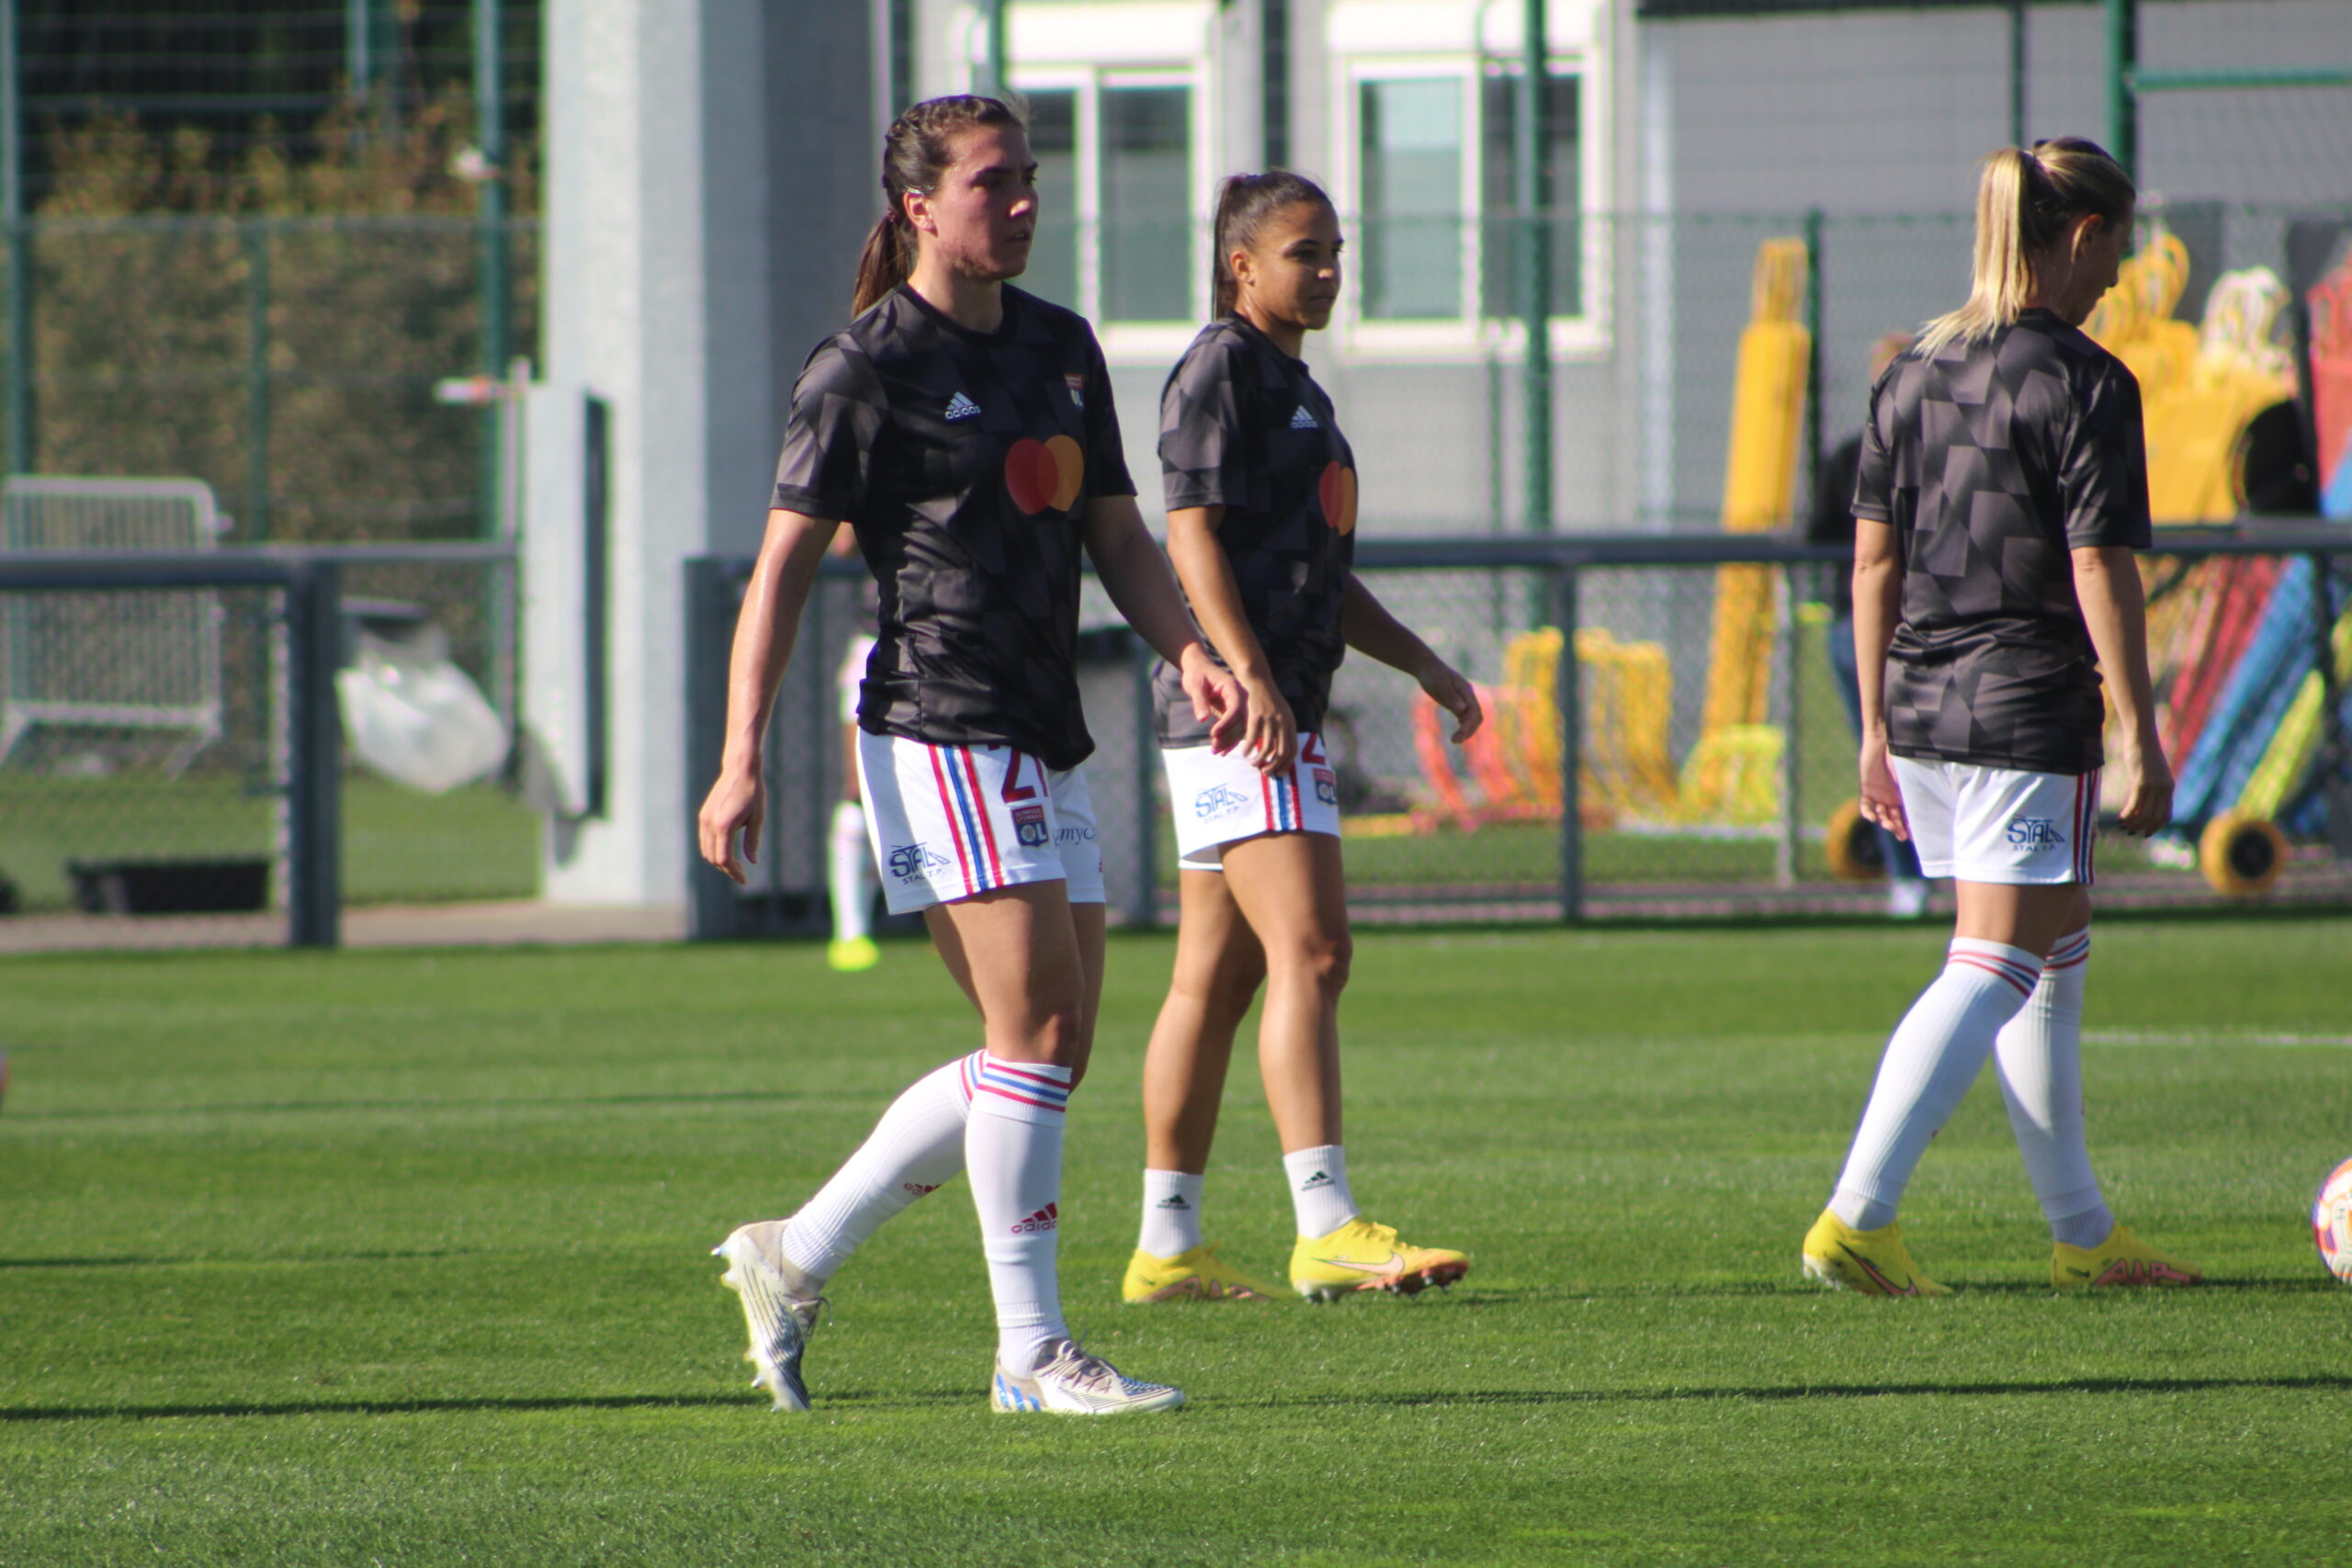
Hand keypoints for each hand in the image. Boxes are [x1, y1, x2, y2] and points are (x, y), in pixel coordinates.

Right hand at [697, 762, 765, 884]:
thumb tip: (752, 862)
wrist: (740, 769)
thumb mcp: (757, 818)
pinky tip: (727, 849)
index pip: (724, 859)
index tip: (744, 880)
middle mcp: (710, 824)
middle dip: (726, 869)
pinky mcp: (703, 814)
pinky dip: (714, 849)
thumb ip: (752, 841)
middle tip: (741, 873)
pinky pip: (705, 839)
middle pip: (713, 858)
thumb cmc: (753, 792)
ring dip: (718, 860)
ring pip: (706, 850)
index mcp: (724, 826)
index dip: (733, 872)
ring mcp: (704, 819)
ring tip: (734, 864)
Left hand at [1179, 644, 1248, 755]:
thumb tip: (1202, 719)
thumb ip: (1199, 701)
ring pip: (1240, 728)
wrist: (1199, 669)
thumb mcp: (1194, 685)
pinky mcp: (1234, 713)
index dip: (1227, 723)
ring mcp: (1239, 706)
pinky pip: (1236, 729)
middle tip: (1214, 748)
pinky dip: (1230, 741)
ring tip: (1215, 752)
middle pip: (1241, 721)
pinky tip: (1222, 752)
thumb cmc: (1196, 674)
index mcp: (1233, 687)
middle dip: (1228, 736)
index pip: (1236, 708)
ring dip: (1229, 741)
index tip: (1214, 734)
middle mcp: (1241, 697)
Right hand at [1239, 675, 1297, 774]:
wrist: (1260, 683)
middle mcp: (1283, 723)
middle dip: (1273, 766)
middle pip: (1282, 752)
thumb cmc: (1270, 702)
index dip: (1286, 764)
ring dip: (1259, 760)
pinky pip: (1252, 737)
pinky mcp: (1256, 716)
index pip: (1293, 749)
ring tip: (1253, 764)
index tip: (1279, 773)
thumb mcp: (1284, 715)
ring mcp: (1269, 719)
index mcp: (1291, 724)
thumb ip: (1285, 731)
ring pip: (1267, 748)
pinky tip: (1244, 753)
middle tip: (1265, 772)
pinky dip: (1248, 748)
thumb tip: (1282, 753)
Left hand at [1419, 657, 1482, 743]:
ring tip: (1454, 741)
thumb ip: (1451, 697)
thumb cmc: (1432, 674)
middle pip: (1476, 716)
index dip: (1469, 723)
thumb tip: (1462, 710)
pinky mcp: (1456, 703)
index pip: (1474, 710)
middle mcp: (1467, 696)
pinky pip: (1464, 717)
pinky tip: (1457, 735)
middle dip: (1469, 730)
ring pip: (1471, 719)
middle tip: (1455, 741)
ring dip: (1466, 730)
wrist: (1426, 666)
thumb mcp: (1440, 685)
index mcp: (1466, 691)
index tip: (1461, 733)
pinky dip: (1463, 727)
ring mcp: (1463, 700)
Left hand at [1858, 735, 1908, 841]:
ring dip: (1885, 822)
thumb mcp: (1911, 776)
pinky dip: (1869, 813)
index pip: (1907, 815)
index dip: (1910, 826)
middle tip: (1902, 837)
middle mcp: (1892, 797)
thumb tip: (1936, 802)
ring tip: (1889, 826)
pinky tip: (1873, 818)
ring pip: (1881, 814)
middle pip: (1894, 818)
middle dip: (1898, 828)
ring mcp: (1879, 794)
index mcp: (1904, 795)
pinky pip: (1866, 806)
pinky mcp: (1867, 789)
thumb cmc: (1902, 756)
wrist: (1885, 742)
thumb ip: (1917, 789)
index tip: (1914, 837)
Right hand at [2107, 730, 2173, 835]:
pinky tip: (2120, 819)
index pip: (2166, 815)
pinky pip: (2135, 806)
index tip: (2144, 831)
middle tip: (2130, 832)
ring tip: (2122, 826)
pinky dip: (2127, 816)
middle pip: (2155, 817)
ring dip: (2133, 824)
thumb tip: (2143, 799)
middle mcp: (2164, 789)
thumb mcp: (2152, 771)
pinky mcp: (2141, 783)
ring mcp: (2153, 786)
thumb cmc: (2144, 752)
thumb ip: (2152, 785)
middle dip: (2143, 828)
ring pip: (2145, 814)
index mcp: (2169, 787)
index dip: (2156, 827)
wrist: (2142, 736)